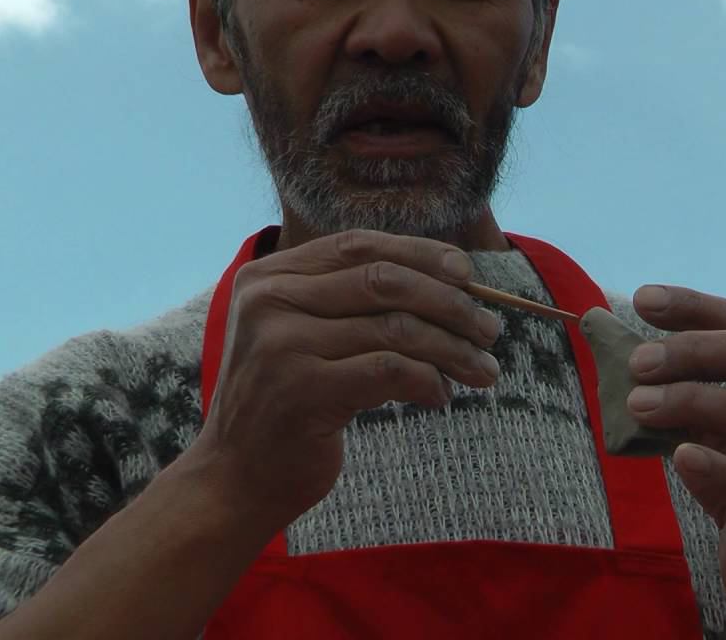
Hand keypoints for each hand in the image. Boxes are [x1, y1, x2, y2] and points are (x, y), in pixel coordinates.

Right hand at [193, 229, 501, 525]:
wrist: (235, 479)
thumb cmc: (287, 405)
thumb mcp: (306, 337)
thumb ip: (353, 304)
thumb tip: (450, 282)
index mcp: (268, 277)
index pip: (359, 246)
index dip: (421, 254)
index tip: (468, 274)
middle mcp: (269, 301)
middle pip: (384, 280)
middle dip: (449, 303)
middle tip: (490, 330)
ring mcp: (282, 344)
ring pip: (395, 327)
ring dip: (452, 348)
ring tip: (484, 370)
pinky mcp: (303, 390)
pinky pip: (390, 370)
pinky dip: (427, 381)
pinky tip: (439, 396)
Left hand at [626, 285, 725, 637]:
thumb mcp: (713, 425)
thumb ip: (678, 385)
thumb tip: (606, 336)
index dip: (695, 307)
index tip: (642, 299)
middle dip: (696, 350)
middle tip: (637, 362)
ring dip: (694, 400)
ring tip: (640, 404)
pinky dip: (716, 466)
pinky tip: (681, 457)